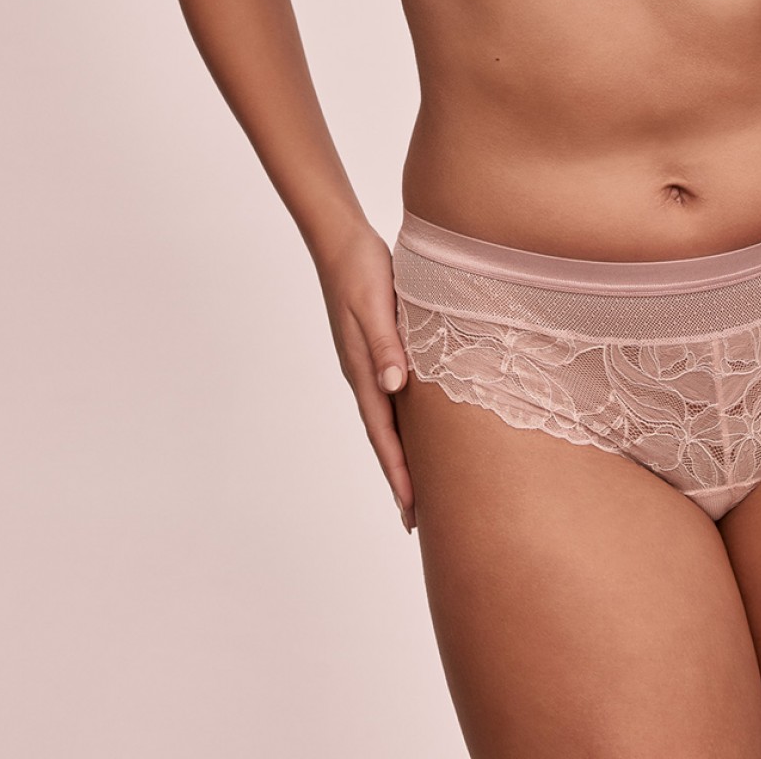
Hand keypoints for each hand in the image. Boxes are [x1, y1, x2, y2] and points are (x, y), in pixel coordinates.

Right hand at [314, 220, 415, 532]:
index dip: (398, 472)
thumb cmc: (361, 269)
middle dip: (400, 477)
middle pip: (384, 436)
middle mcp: (364, 373)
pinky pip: (393, 395)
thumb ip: (385, 344)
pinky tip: (419, 424)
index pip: (382, 433)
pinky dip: (405, 420)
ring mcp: (368, 362)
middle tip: (417, 519)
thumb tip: (393, 387)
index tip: (411, 510)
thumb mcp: (374, 304)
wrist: (342, 240)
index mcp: (363, 369)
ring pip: (388, 418)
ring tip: (419, 484)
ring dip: (402, 453)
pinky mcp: (377, 347)